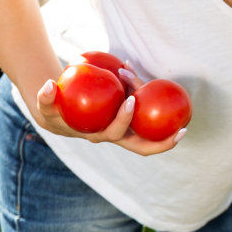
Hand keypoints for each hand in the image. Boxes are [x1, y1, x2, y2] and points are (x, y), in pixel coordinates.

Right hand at [33, 77, 184, 154]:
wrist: (61, 115)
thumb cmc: (55, 109)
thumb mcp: (46, 105)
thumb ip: (45, 97)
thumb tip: (48, 84)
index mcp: (98, 135)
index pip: (115, 133)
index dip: (124, 120)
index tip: (131, 100)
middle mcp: (114, 137)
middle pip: (141, 147)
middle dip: (162, 144)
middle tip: (181, 131)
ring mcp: (124, 132)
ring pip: (149, 137)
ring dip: (166, 133)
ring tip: (185, 123)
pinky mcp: (130, 124)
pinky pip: (148, 122)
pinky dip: (158, 111)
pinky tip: (173, 100)